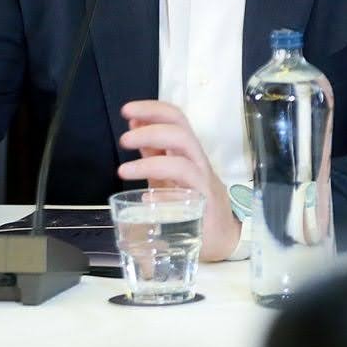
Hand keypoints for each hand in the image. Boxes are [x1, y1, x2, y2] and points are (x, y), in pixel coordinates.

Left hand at [116, 99, 240, 261]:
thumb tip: (134, 128)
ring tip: (124, 171)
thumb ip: (153, 152)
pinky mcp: (206, 208)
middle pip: (180, 134)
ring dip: (151, 163)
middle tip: (124, 140)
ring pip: (182, 163)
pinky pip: (190, 198)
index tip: (127, 111)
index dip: (153, 110)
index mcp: (186, 151)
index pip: (175, 119)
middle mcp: (197, 162)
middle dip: (150, 131)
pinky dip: (167, 195)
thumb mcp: (168, 174)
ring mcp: (204, 184)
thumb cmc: (194, 202)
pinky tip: (147, 199)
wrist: (222, 237)